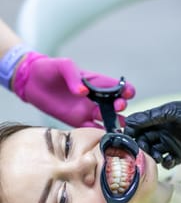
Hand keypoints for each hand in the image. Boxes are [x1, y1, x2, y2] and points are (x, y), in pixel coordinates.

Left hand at [12, 52, 134, 127]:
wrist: (31, 82)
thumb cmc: (49, 69)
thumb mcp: (63, 65)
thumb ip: (74, 76)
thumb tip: (83, 93)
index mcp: (97, 82)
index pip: (117, 87)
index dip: (126, 91)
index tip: (126, 93)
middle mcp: (96, 99)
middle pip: (117, 106)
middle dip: (121, 106)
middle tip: (117, 106)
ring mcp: (88, 111)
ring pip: (108, 120)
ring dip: (115, 123)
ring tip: (116, 125)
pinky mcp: (77, 122)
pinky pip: (92, 129)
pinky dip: (99, 133)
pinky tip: (104, 136)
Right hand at [124, 100, 180, 168]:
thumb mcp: (174, 111)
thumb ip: (152, 116)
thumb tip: (130, 120)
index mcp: (160, 119)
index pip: (139, 125)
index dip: (132, 131)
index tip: (128, 138)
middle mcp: (163, 131)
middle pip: (143, 140)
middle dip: (141, 146)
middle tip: (144, 149)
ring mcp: (170, 144)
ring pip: (152, 153)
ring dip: (152, 155)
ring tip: (158, 156)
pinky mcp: (179, 156)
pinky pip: (166, 162)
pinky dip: (165, 163)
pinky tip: (170, 159)